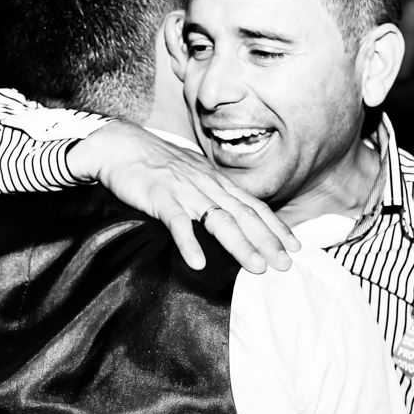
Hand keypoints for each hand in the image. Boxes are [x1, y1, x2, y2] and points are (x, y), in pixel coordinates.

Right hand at [68, 121, 300, 272]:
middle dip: (268, 241)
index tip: (295, 246)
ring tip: (256, 267)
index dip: (275, 226)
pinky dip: (189, 242)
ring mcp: (184, 190)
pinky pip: (177, 221)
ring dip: (240, 245)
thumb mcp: (189, 175)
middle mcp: (206, 184)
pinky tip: (197, 262)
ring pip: (219, 220)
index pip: (252, 205)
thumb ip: (208, 193)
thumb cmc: (153, 163)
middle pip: (244, 215)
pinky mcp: (159, 196)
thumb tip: (226, 216)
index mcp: (214, 180)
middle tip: (286, 265)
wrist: (118, 145)